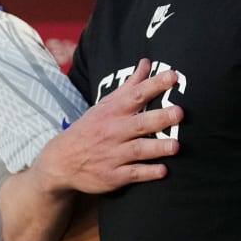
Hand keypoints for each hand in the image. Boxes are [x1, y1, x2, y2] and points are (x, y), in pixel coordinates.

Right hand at [32, 59, 180, 194]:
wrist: (61, 162)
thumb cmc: (89, 129)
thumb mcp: (104, 106)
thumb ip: (129, 87)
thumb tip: (147, 63)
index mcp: (112, 112)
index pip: (136, 95)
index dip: (154, 85)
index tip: (173, 76)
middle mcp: (113, 132)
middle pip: (140, 123)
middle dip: (160, 118)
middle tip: (179, 112)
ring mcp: (113, 155)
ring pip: (138, 150)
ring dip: (157, 147)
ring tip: (176, 146)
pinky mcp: (113, 176)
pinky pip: (132, 174)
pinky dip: (147, 173)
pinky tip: (163, 171)